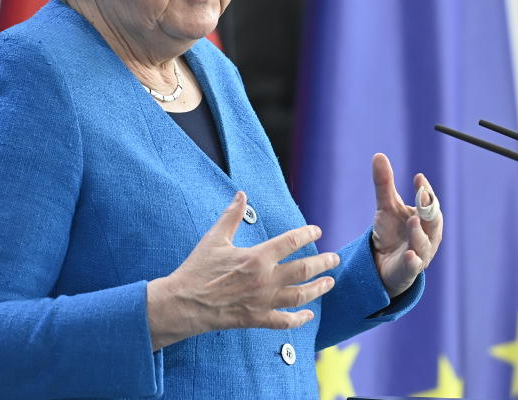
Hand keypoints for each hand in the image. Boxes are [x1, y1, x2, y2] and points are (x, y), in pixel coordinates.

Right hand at [146, 191, 338, 349]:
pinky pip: (283, 321)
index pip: (291, 242)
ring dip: (318, 289)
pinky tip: (309, 315)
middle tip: (334, 259)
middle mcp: (265, 279)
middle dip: (323, 263)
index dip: (307, 234)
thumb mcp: (214, 238)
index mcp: (257, 257)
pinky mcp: (256, 319)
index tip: (316, 231)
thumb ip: (231, 216)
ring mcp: (263, 301)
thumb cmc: (197, 269)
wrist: (183, 303)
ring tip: (329, 283)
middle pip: (304, 270)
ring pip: (300, 296)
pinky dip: (299, 319)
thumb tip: (241, 195)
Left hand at [370, 153, 443, 297]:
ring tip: (412, 220)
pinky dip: (413, 261)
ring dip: (419, 232)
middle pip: (433, 221)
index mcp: (426, 218)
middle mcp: (428, 236)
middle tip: (421, 195)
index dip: (426, 190)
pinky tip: (409, 255)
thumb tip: (378, 155)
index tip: (418, 177)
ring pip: (423, 243)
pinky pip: (413, 266)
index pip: (430, 202)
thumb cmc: (391, 233)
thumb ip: (384, 184)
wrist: (382, 265)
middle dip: (428, 209)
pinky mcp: (408, 271)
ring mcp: (420, 254)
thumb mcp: (386, 207)